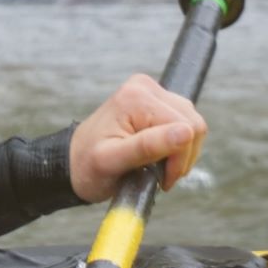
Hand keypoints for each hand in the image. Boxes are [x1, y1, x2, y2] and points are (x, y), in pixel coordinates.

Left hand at [68, 74, 207, 202]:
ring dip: (181, 152)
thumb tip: (185, 133)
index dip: (179, 160)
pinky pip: (185, 123)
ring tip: (157, 167)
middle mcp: (145, 87)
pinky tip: (159, 156)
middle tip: (161, 176)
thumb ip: (149, 146)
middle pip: (194, 124)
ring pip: (193, 124)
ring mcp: (150, 91)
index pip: (187, 128)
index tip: (162, 180)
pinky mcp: (155, 101)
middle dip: (182, 156)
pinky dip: (178, 145)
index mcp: (136, 98)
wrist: (74, 163)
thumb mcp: (113, 161)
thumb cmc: (88, 166)